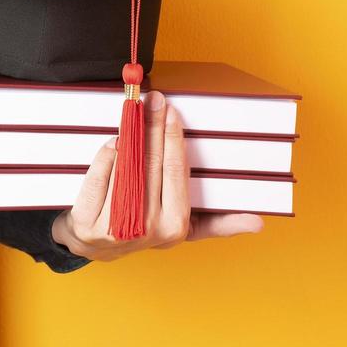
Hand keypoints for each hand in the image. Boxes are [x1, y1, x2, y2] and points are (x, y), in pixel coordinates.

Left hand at [51, 90, 264, 261]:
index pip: (176, 172)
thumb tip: (259, 223)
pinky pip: (99, 180)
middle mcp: (148, 230)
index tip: (172, 111)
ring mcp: (115, 229)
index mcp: (176, 226)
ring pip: (126, 171)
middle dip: (152, 127)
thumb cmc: (145, 228)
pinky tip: (113, 141)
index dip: (172, 138)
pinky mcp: (86, 226)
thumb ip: (219, 223)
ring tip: (134, 113)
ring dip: (130, 137)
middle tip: (153, 100)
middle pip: (151, 166)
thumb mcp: (185, 229)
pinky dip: (105, 157)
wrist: (95, 246)